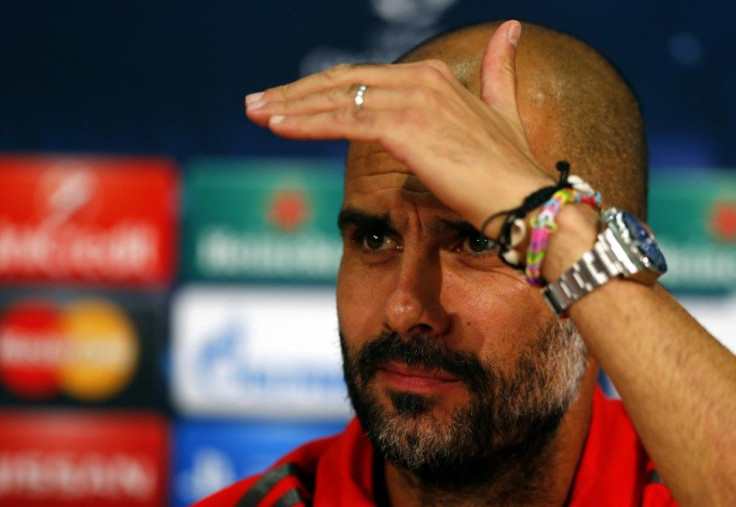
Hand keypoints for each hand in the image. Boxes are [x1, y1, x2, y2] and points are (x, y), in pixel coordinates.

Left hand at [245, 20, 552, 234]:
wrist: (525, 199)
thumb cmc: (509, 167)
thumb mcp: (501, 110)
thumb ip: (496, 72)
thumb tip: (509, 30)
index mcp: (432, 76)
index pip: (361, 77)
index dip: (319, 88)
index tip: (286, 100)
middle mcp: (420, 80)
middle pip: (340, 81)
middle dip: (292, 93)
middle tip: (255, 104)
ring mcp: (412, 101)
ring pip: (337, 99)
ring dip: (289, 107)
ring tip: (254, 114)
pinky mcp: (406, 128)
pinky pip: (345, 121)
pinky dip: (308, 123)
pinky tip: (278, 127)